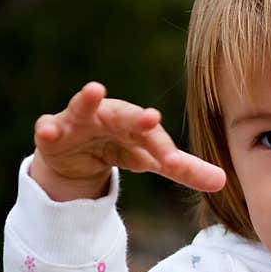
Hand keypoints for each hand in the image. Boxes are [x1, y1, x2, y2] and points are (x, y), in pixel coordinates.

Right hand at [31, 82, 226, 200]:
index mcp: (138, 127)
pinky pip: (48, 128)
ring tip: (94, 89)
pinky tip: (46, 130)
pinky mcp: (54, 132)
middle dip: (138, 118)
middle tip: (152, 117)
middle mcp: (112, 118)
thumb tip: (224, 182)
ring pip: (84, 108)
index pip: (155, 139)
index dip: (165, 151)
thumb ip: (184, 170)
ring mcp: (81, 123)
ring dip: (88, 100)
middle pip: (126, 116)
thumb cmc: (121, 148)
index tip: (176, 165)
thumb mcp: (151, 161)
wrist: (77, 154)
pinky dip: (46, 128)